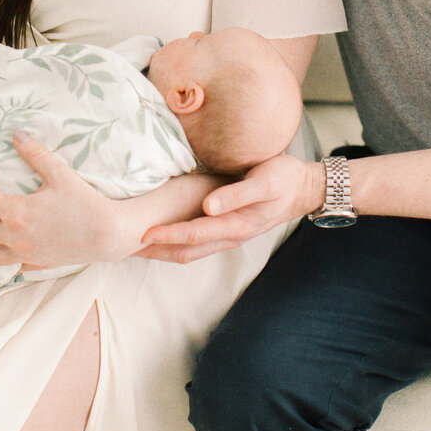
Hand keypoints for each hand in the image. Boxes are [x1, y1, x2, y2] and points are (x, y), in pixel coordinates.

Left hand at [0, 132, 125, 272]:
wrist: (106, 235)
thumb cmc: (84, 202)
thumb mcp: (59, 173)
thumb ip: (35, 154)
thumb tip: (15, 135)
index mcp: (16, 211)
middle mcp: (15, 236)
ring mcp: (25, 252)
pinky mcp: (38, 262)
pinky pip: (14, 266)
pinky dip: (3, 265)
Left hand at [138, 154, 324, 263]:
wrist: (303, 187)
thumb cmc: (283, 178)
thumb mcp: (264, 182)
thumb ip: (236, 194)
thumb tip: (208, 207)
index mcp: (236, 225)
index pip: (193, 234)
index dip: (167, 235)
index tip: (142, 233)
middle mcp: (230, 235)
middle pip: (187, 252)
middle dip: (157, 252)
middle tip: (126, 246)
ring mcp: (230, 235)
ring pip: (191, 251)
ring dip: (165, 251)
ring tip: (138, 246)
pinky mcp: (229, 229)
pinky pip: (199, 243)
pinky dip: (177, 243)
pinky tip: (165, 235)